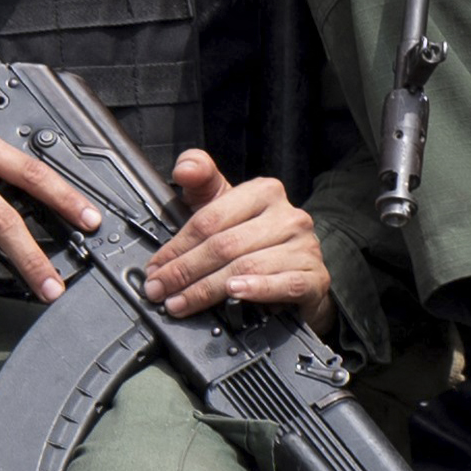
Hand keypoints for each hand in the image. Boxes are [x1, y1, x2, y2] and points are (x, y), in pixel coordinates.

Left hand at [136, 152, 329, 318]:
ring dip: (207, 289)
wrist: (297, 273)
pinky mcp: (315, 276)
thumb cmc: (255, 241)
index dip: (177, 245)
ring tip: (182, 302)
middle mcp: (288, 216)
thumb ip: (201, 182)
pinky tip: (235, 294)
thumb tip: (183, 168)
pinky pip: (283, 284)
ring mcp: (304, 246)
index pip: (211, 219)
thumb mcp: (226, 207)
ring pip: (247, 267)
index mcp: (264, 192)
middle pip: (224, 245)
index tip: (156, 267)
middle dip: (185, 271)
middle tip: (160, 290)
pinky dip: (257, 290)